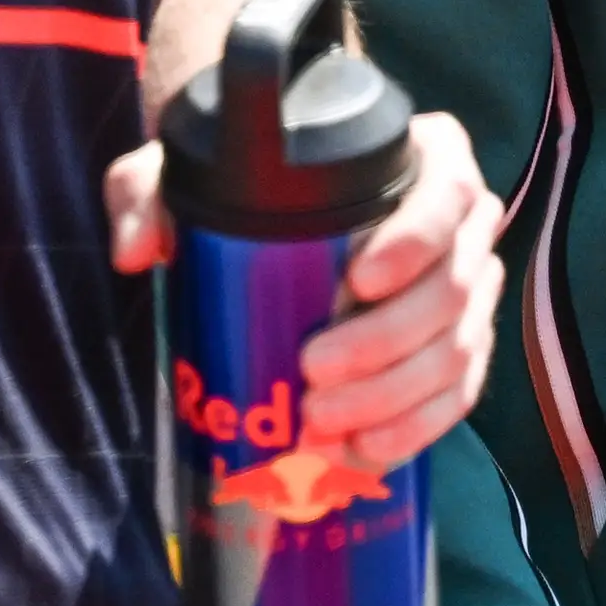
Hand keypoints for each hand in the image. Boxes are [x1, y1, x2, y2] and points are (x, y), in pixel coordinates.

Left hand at [106, 109, 506, 471]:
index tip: (359, 280)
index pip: (448, 191)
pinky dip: (413, 428)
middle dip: (386, 341)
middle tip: (314, 370)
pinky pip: (457, 394)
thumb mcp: (186, 169)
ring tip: (324, 423)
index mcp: (424, 155)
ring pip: (456, 349)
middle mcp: (461, 221)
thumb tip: (137, 250)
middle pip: (453, 286)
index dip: (417, 240)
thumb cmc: (241, 182)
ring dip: (395, 397)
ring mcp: (467, 288)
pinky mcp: (459, 348)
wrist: (274, 220)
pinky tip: (361, 450)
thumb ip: (145, 190)